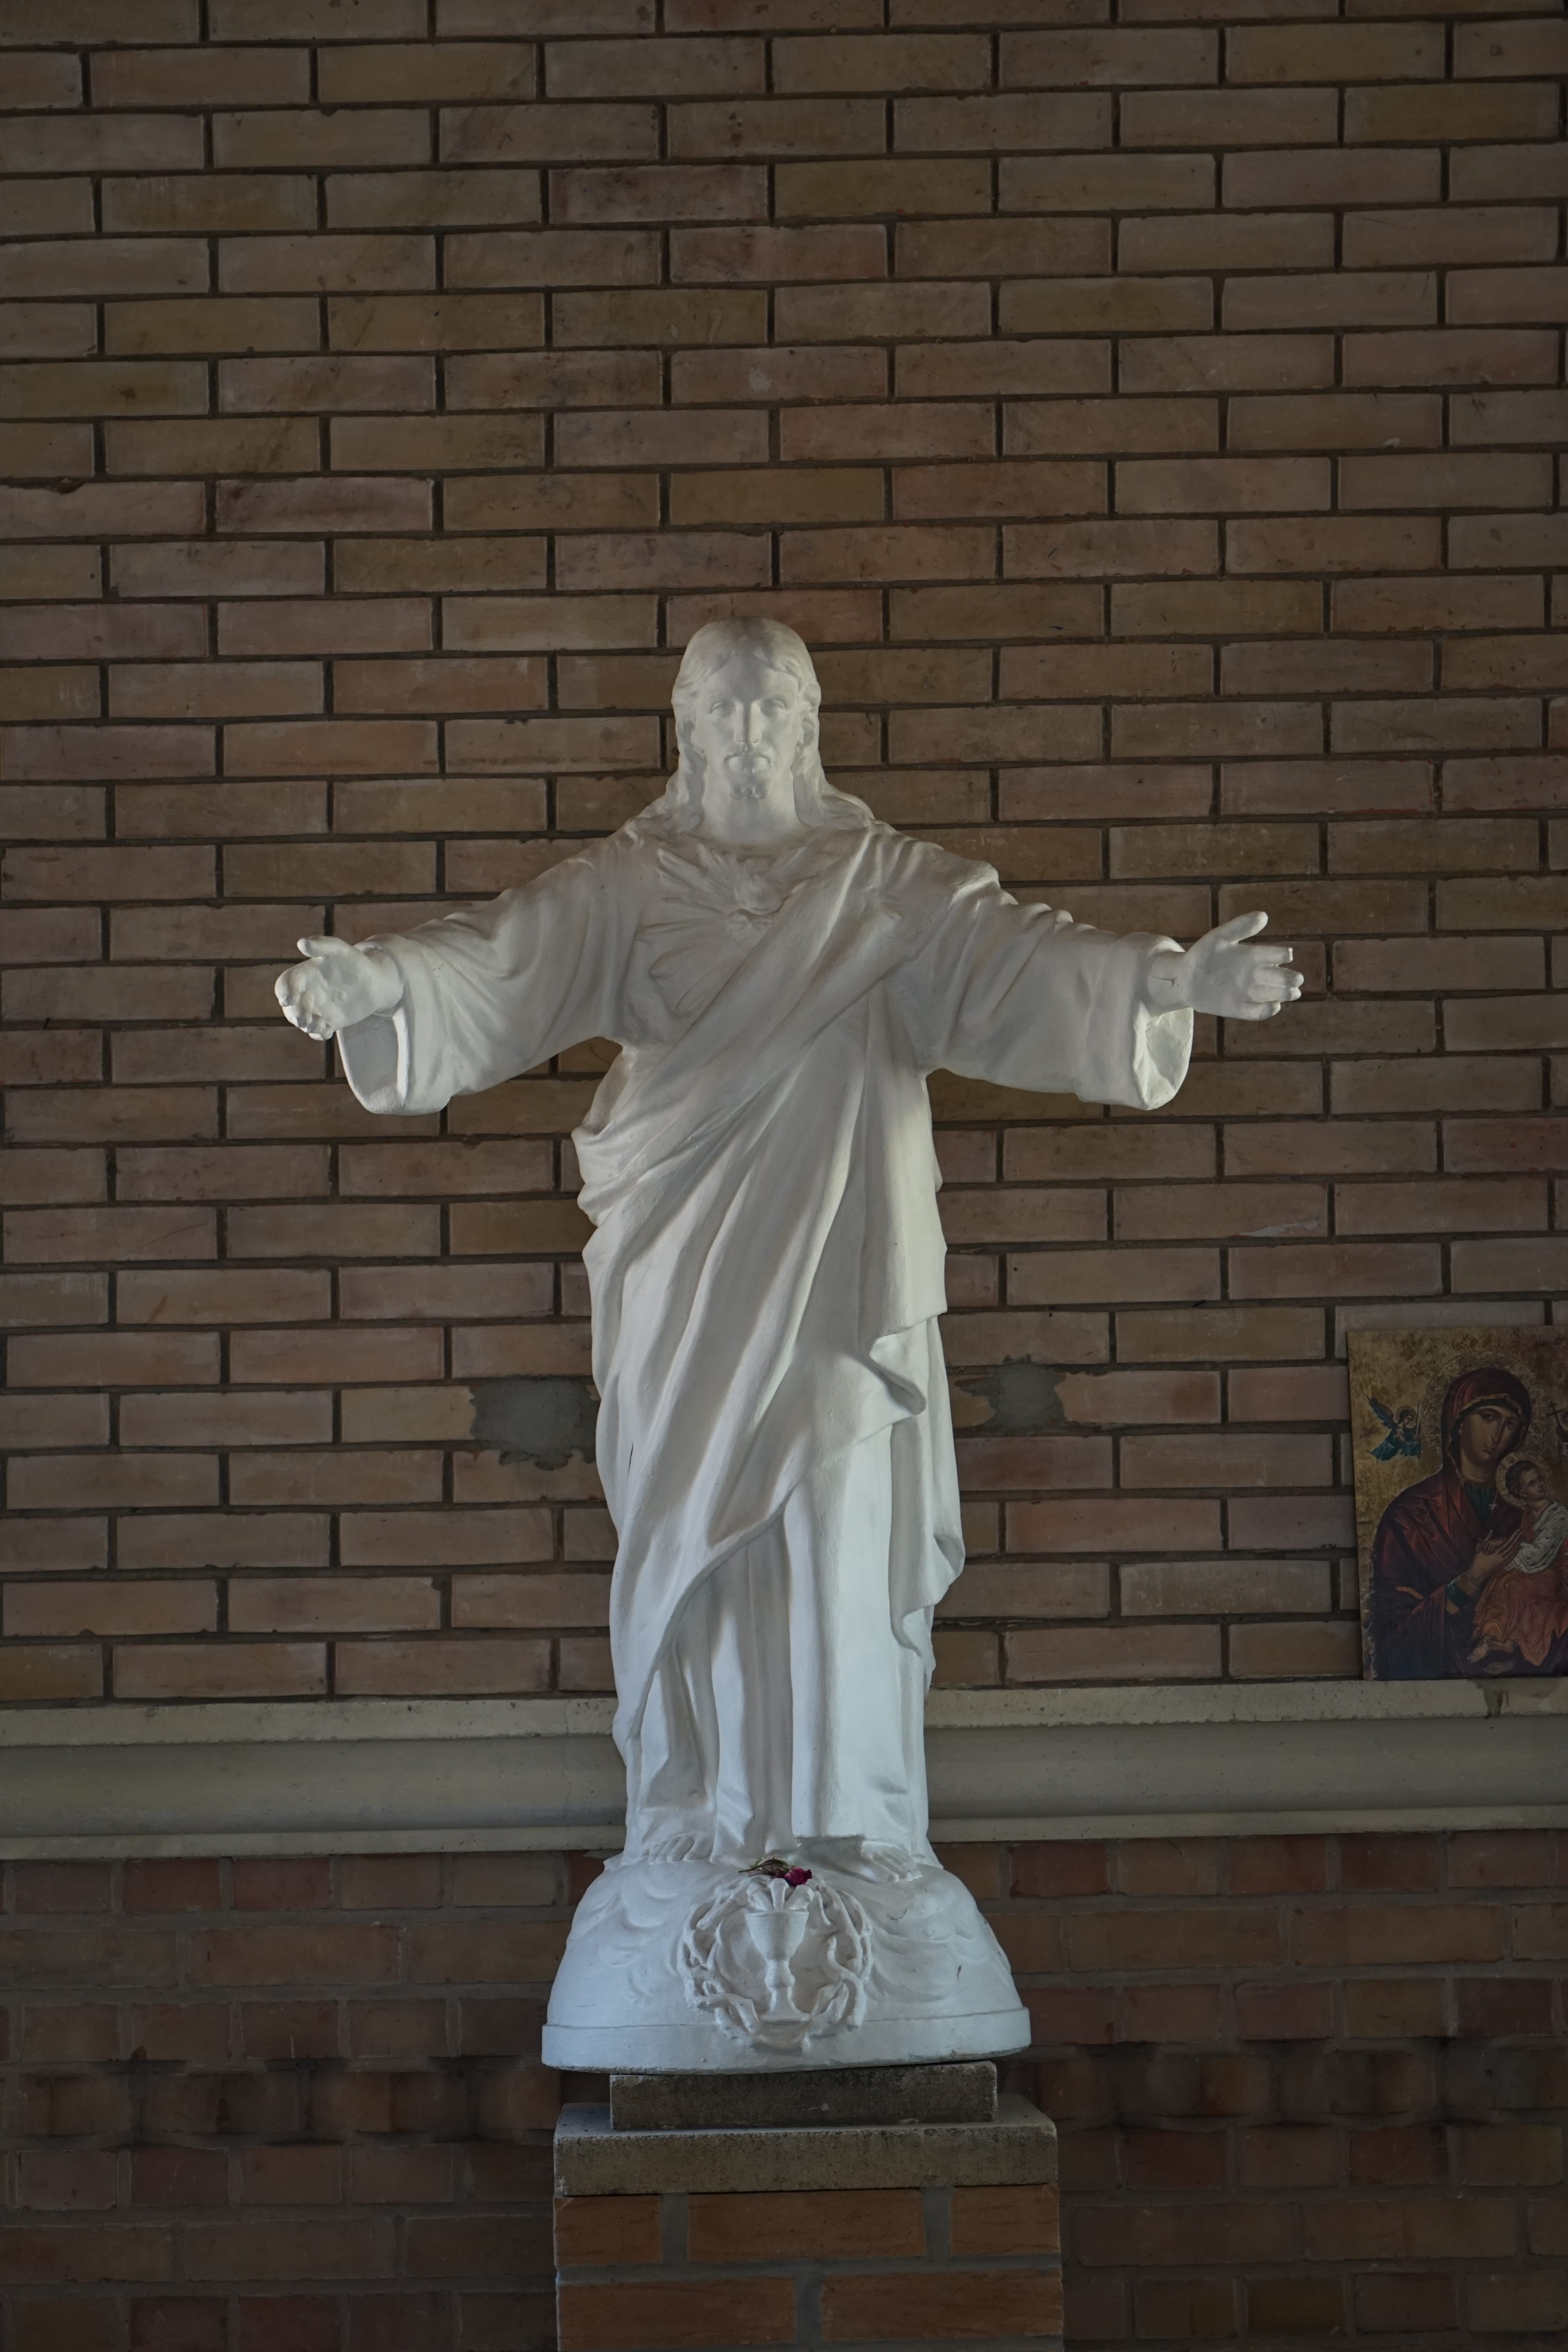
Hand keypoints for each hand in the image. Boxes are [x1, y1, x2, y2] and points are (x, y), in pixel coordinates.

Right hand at [275, 935, 401, 1040]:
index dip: (284, 991)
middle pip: (290, 1008)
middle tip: (303, 1019)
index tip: (289, 999)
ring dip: (306, 1025)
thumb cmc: (354, 961)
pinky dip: (319, 1034)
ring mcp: (317, 1009)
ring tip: (318, 1025)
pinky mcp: (328, 1021)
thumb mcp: (339, 950)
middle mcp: (307, 993)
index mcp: (304, 975)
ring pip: (303, 1022)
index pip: (285, 984)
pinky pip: (318, 1032)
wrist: (374, 981)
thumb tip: (302, 943)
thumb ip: (322, 945)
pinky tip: (327, 1032)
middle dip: (294, 1014)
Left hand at [1145, 913, 1302, 1022]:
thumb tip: (1263, 915)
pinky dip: (1266, 1010)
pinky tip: (1273, 1006)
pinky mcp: (1239, 1008)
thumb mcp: (1219, 937)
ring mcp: (1248, 993)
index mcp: (1253, 955)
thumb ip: (1240, 927)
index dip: (1282, 955)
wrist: (1185, 977)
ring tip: (1292, 993)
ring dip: (1284, 994)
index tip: (1286, 955)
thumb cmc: (1203, 954)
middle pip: (1279, 977)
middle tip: (1296, 979)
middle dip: (1290, 978)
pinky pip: (1256, 1012)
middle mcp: (1255, 975)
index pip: (1274, 955)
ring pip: (1273, 994)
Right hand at [1456, 1522, 1522, 1596]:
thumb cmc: (1478, 1560)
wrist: (1478, 1573)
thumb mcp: (1480, 1548)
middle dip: (1517, 1538)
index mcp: (1496, 1553)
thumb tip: (1491, 1531)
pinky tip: (1519, 1547)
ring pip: (1513, 1551)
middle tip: (1521, 1532)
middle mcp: (1501, 1557)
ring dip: (1518, 1544)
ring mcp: (1503, 1561)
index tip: (1517, 1531)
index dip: (1513, 1536)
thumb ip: (1487, 1539)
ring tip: (1522, 1538)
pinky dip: (1516, 1552)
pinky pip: (1511, 1557)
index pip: (1507, 1542)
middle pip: (1512, 1546)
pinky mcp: (1503, 1564)